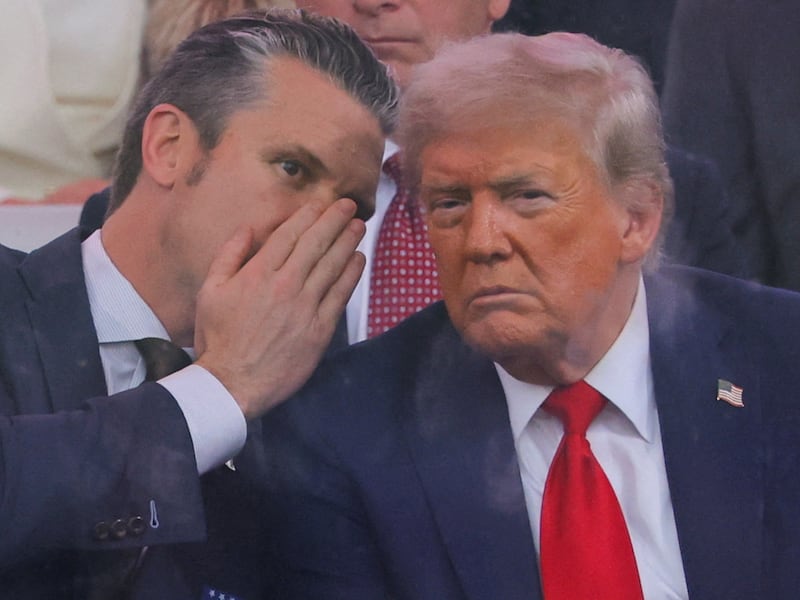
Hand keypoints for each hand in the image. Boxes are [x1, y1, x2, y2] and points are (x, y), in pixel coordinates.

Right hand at [193, 198, 364, 418]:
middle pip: (316, 244)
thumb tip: (247, 229)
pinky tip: (358, 260)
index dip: (308, 215)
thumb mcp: (210, 291)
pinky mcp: (320, 329)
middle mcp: (285, 285)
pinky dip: (351, 274)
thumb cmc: (218, 338)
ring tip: (358, 226)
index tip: (320, 204)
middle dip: (335, 220)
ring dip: (348, 242)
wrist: (233, 383)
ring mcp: (305, 307)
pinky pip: (340, 295)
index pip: (289, 235)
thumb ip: (229, 255)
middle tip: (349, 206)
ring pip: (333, 265)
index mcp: (258, 273)